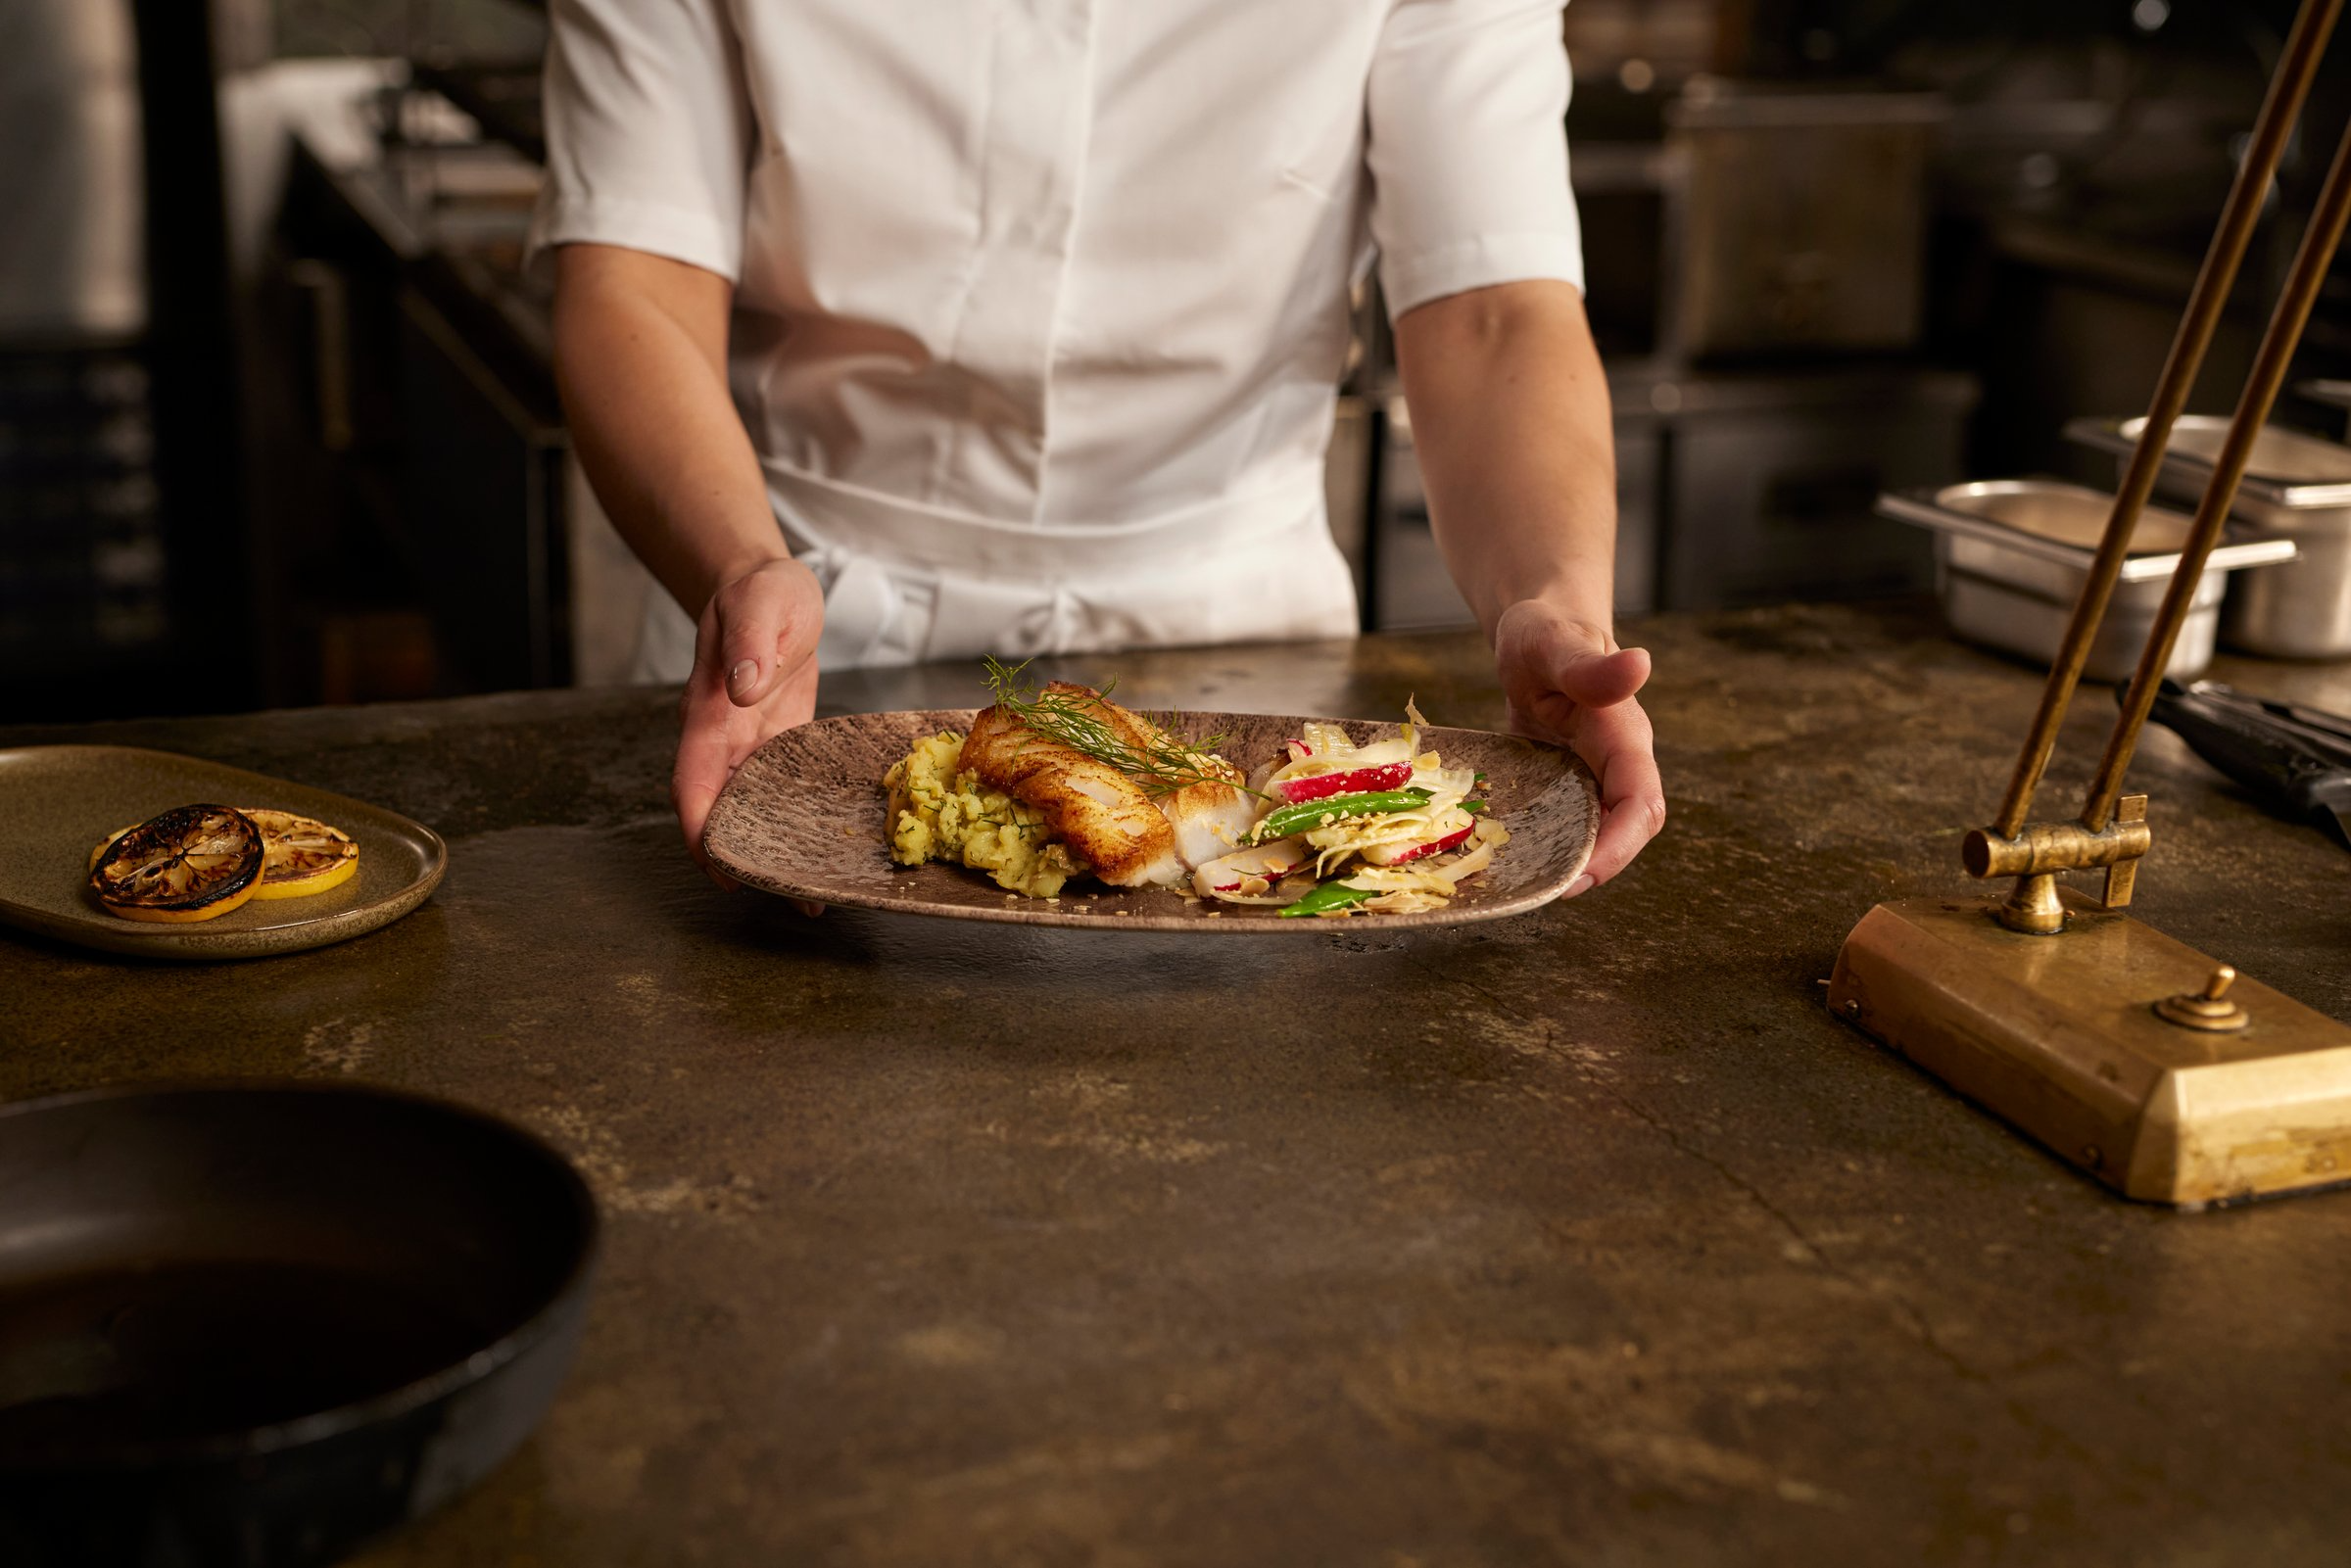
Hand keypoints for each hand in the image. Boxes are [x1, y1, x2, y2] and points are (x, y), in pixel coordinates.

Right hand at [673, 558, 824, 884]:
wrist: (769, 587)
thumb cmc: (762, 593)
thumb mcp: (762, 604)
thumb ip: (751, 645)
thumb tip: (744, 691)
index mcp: (710, 713)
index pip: (694, 784)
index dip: (700, 831)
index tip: (722, 870)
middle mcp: (724, 739)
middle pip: (724, 812)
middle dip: (746, 859)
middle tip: (792, 899)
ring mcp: (750, 745)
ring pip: (755, 809)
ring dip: (777, 848)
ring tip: (815, 895)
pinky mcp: (780, 743)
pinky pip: (785, 790)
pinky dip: (799, 820)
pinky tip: (827, 844)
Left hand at [1492, 598, 1664, 895]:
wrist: (1535, 632)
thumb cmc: (1545, 633)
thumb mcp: (1554, 643)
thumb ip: (1590, 665)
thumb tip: (1641, 664)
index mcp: (1623, 735)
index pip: (1640, 802)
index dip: (1620, 844)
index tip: (1583, 874)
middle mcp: (1616, 762)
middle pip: (1626, 827)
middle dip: (1597, 865)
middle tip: (1547, 891)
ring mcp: (1592, 775)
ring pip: (1596, 830)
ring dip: (1569, 859)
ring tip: (1524, 884)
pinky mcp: (1566, 782)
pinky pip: (1566, 822)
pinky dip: (1544, 843)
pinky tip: (1507, 859)